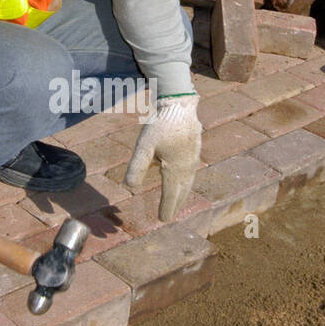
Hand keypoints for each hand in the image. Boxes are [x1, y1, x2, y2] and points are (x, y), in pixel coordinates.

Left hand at [124, 93, 200, 221]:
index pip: (170, 195)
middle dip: (175, 204)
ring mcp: (193, 160)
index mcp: (175, 170)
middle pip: (181, 192)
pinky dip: (185, 182)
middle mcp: (187, 168)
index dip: (166, 208)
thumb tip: (129, 187)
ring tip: (177, 202)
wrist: (180, 106)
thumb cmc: (161, 125)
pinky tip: (181, 180)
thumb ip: (137, 167)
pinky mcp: (194, 152)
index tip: (163, 220)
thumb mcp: (144, 146)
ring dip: (181, 194)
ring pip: (188, 183)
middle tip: (169, 217)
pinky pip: (190, 173)